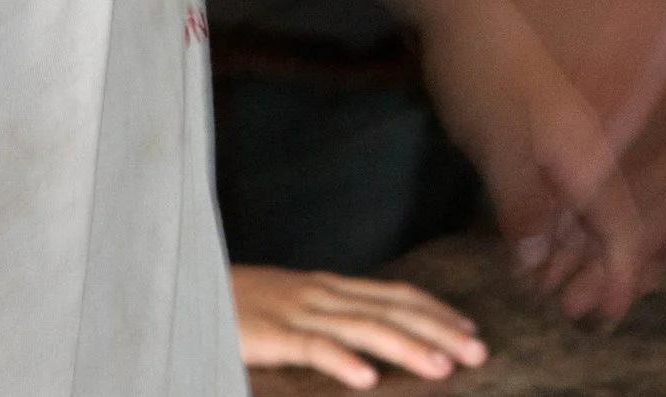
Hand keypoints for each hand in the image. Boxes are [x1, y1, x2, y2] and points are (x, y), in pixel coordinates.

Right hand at [232, 266, 485, 388]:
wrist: (187, 286)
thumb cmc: (241, 303)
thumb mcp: (294, 306)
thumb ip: (331, 316)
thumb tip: (372, 336)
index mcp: (331, 287)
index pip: (395, 295)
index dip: (435, 311)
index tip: (470, 329)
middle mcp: (323, 295)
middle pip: (391, 311)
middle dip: (438, 331)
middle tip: (478, 352)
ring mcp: (298, 313)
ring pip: (363, 329)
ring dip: (407, 347)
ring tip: (441, 367)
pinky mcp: (271, 335)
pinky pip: (312, 349)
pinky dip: (342, 362)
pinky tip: (368, 380)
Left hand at [416, 0, 648, 323]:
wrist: (464, 5)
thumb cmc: (483, 68)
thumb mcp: (497, 142)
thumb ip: (521, 202)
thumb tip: (537, 257)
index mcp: (584, 152)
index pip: (621, 225)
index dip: (619, 274)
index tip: (606, 313)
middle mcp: (584, 148)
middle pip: (608, 223)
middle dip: (595, 272)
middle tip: (568, 310)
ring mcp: (562, 139)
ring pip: (582, 208)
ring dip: (571, 252)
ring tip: (545, 288)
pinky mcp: (538, 130)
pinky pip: (558, 190)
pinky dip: (551, 225)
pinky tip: (528, 243)